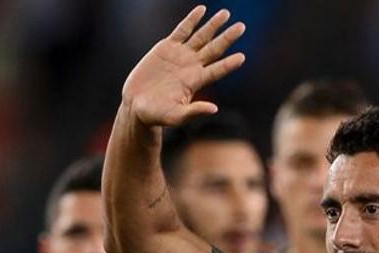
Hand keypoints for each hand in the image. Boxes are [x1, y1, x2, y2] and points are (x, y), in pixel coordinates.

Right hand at [121, 5, 246, 127]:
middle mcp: (192, 66)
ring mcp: (180, 55)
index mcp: (196, 82)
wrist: (136, 104)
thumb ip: (194, 112)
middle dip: (227, 38)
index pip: (217, 70)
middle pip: (214, 49)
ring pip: (201, 36)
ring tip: (226, 13)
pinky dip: (191, 20)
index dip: (229, 64)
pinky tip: (202, 10)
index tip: (242, 57)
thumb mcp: (175, 116)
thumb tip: (214, 110)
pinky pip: (182, 30)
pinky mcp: (167, 47)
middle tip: (241, 27)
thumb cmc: (156, 115)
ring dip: (213, 25)